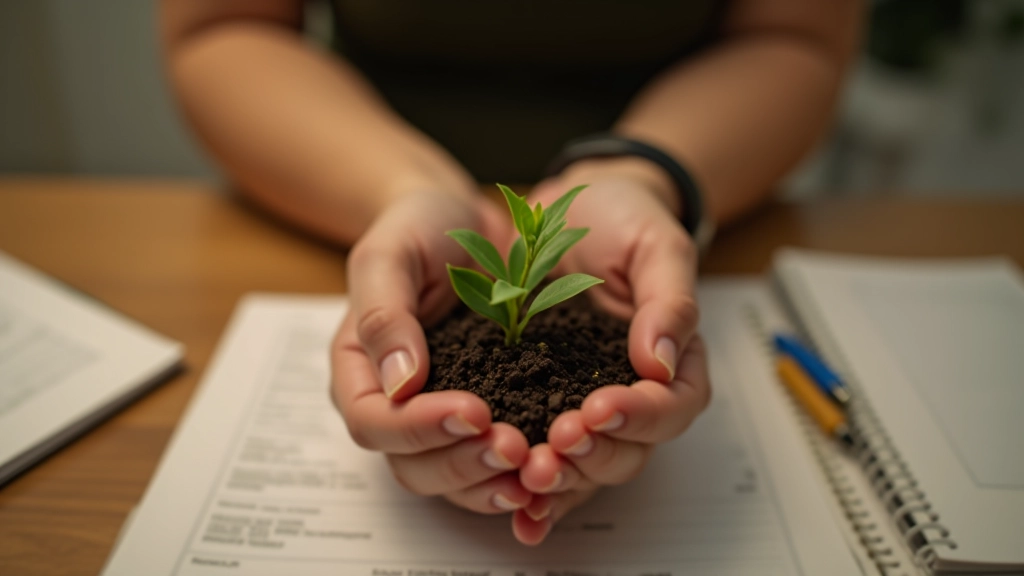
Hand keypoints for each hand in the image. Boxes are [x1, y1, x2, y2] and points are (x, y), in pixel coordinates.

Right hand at [330, 190, 534, 515]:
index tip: (473, 411)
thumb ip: (384, 313)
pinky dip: (519, 476)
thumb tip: (400, 382)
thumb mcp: (390, 253)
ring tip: (537, 465)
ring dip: (493, 481)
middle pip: (412, 466)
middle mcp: (393, 407)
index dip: (418, 429)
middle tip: (514, 446)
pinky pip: (491, 466)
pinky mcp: (484, 420)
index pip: (373, 423)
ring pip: (452, 481)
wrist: (468, 221)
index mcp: (359, 371)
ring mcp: (438, 419)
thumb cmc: (420, 228)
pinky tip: (553, 469)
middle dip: (463, 463)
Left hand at [511, 159, 711, 543]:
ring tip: (526, 470)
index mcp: (675, 365)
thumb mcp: (656, 245)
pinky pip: (541, 462)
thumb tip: (663, 361)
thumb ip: (669, 301)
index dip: (640, 416)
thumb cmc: (622, 221)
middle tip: (556, 441)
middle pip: (627, 453)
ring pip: (583, 469)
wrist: (567, 210)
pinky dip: (527, 489)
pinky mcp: (540, 410)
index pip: (671, 407)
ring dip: (557, 477)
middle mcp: (634, 398)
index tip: (601, 406)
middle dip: (592, 455)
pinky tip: (510, 503)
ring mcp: (586, 411)